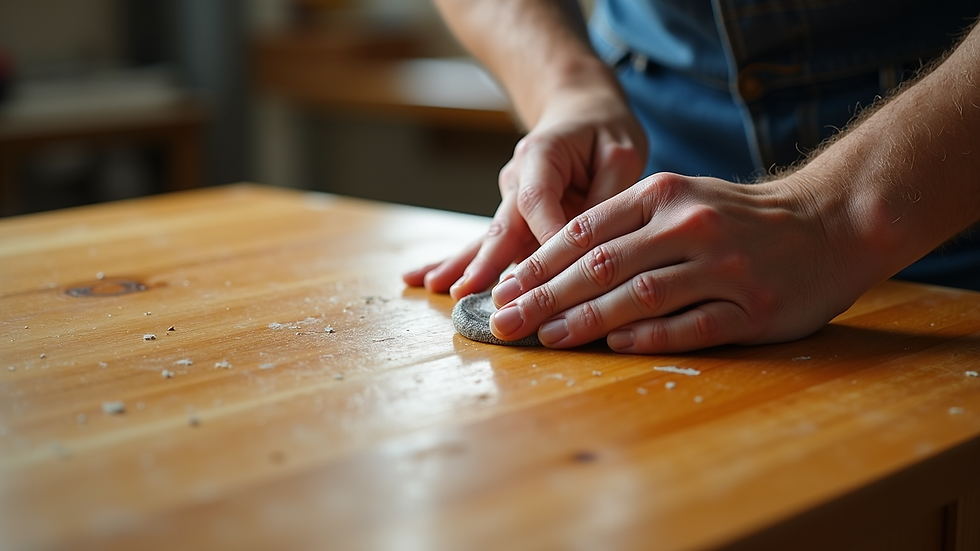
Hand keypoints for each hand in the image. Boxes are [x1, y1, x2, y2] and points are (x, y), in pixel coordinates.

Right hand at [403, 85, 646, 298]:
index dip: (543, 238)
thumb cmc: (603, 131)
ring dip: (462, 264)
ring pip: (488, 238)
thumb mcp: (621, 154)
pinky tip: (426, 278)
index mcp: (541, 155)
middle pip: (501, 224)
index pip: (538, 201)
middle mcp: (516, 178)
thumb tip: (595, 243)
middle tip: (465, 290)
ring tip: (435, 286)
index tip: (553, 275)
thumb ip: (608, 198)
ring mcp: (509, 199)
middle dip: (486, 260)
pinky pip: (488, 243)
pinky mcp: (512, 218)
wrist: (577, 111)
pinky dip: (460, 262)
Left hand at [486, 172, 874, 352]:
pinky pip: (692, 327)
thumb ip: (626, 225)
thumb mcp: (682, 197)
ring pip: (639, 297)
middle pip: (601, 266)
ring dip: (585, 321)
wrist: (831, 221)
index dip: (537, 264)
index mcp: (664, 195)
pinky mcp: (753, 308)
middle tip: (504, 322)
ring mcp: (723, 267)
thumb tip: (557, 269)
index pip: (584, 232)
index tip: (502, 290)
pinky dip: (650, 337)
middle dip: (544, 297)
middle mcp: (690, 226)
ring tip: (546, 338)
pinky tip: (614, 346)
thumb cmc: (740, 216)